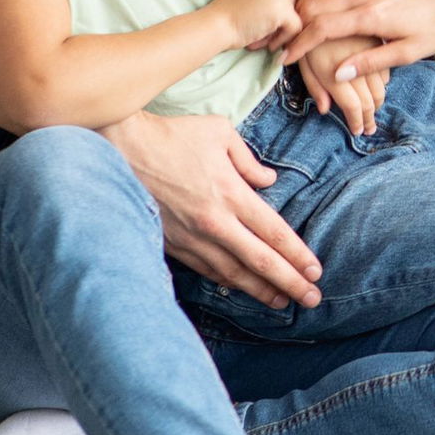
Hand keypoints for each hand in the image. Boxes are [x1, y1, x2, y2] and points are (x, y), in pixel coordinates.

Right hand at [98, 111, 323, 309]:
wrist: (118, 149)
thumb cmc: (171, 136)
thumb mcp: (219, 132)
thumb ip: (249, 160)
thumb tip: (267, 181)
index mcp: (231, 194)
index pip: (274, 232)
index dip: (298, 255)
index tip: (316, 272)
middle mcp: (214, 222)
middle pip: (260, 261)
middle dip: (289, 283)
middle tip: (312, 300)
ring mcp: (191, 237)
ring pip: (232, 273)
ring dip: (259, 290)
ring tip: (281, 302)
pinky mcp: (172, 244)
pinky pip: (205, 269)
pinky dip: (226, 281)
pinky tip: (240, 287)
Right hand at [204, 0, 311, 51]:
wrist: (215, 26)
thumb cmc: (231, 13)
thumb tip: (302, 0)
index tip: (287, 11)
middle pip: (303, 1)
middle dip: (288, 18)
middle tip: (267, 28)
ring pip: (300, 16)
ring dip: (284, 30)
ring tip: (263, 36)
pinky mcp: (282, 10)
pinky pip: (296, 28)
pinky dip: (283, 39)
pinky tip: (265, 43)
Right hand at [285, 0, 434, 77]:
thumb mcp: (408, 53)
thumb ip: (371, 62)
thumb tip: (338, 74)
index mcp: (371, 15)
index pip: (322, 27)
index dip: (300, 44)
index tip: (285, 58)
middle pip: (313, 3)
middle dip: (292, 23)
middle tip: (280, 41)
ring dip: (301, 2)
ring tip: (290, 21)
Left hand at [299, 37, 389, 135]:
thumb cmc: (300, 30)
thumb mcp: (303, 59)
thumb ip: (314, 84)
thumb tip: (325, 109)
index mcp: (333, 69)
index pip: (353, 106)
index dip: (357, 122)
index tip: (359, 131)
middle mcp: (354, 60)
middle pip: (369, 99)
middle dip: (369, 117)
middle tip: (369, 128)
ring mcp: (367, 46)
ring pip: (380, 83)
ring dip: (377, 101)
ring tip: (373, 112)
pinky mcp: (374, 34)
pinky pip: (383, 63)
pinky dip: (381, 78)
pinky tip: (378, 83)